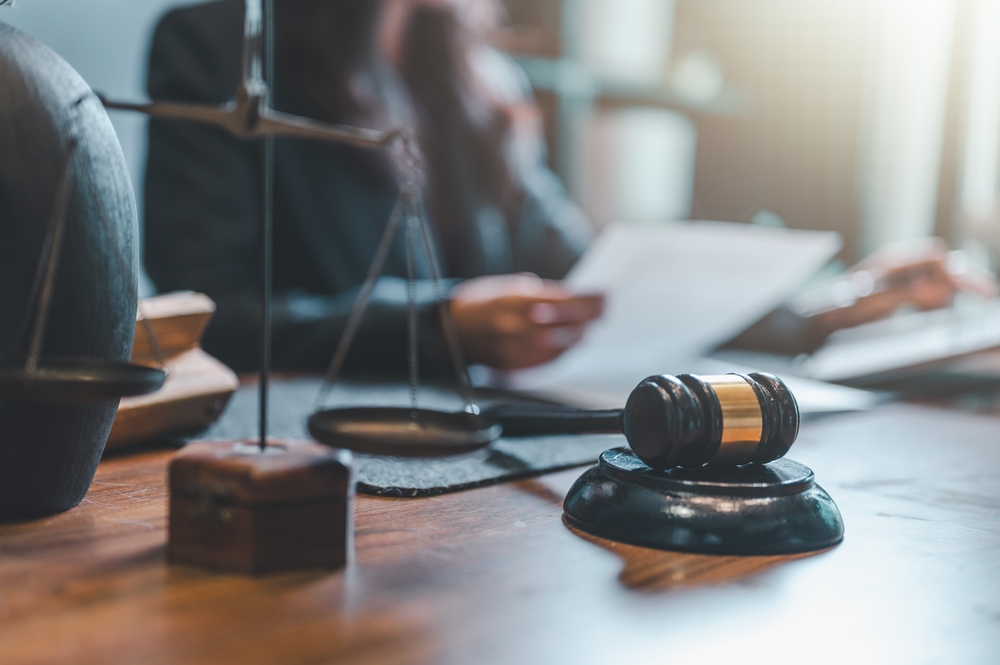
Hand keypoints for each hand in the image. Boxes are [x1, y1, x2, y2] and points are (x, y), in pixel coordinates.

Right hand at [450, 274, 604, 369]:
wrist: (450, 328)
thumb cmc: (483, 302)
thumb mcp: (510, 287)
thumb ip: (542, 295)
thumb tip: (576, 299)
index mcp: (513, 300)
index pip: (562, 300)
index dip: (588, 299)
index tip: (604, 295)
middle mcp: (513, 326)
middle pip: (564, 324)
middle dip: (589, 317)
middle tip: (604, 311)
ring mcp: (511, 350)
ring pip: (558, 346)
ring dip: (578, 336)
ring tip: (589, 327)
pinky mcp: (511, 368)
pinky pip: (545, 362)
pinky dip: (562, 352)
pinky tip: (571, 344)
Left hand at [811, 238, 996, 335]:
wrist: (815, 318)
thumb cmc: (841, 309)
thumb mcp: (875, 303)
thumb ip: (909, 294)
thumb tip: (942, 289)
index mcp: (893, 261)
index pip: (937, 258)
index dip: (961, 274)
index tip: (981, 292)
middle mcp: (896, 264)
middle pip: (940, 265)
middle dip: (959, 281)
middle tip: (982, 297)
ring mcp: (895, 276)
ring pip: (935, 278)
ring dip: (944, 292)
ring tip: (934, 310)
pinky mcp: (894, 289)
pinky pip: (923, 290)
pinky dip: (932, 300)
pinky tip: (928, 310)